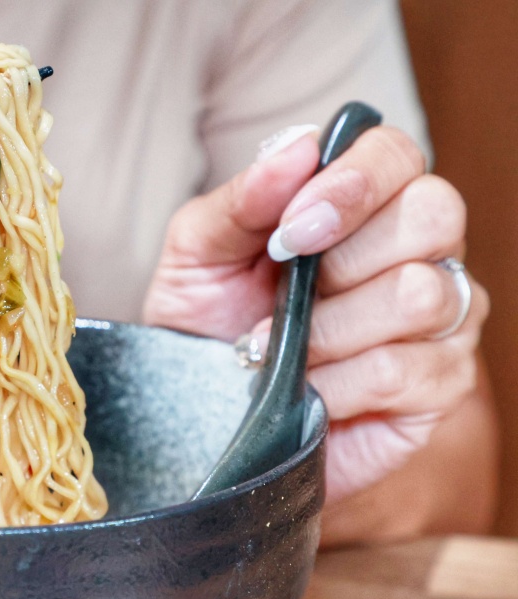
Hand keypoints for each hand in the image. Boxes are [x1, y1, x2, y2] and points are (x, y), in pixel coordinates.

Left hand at [143, 126, 489, 519]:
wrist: (203, 410)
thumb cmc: (207, 319)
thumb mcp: (197, 252)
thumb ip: (241, 199)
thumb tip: (296, 148)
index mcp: (365, 201)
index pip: (396, 155)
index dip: (350, 183)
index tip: (289, 230)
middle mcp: (419, 249)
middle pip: (432, 215)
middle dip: (343, 259)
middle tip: (282, 295)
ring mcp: (441, 317)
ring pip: (419, 295)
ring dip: (329, 330)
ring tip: (280, 349)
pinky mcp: (438, 384)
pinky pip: (401, 370)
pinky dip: (336, 383)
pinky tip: (309, 391)